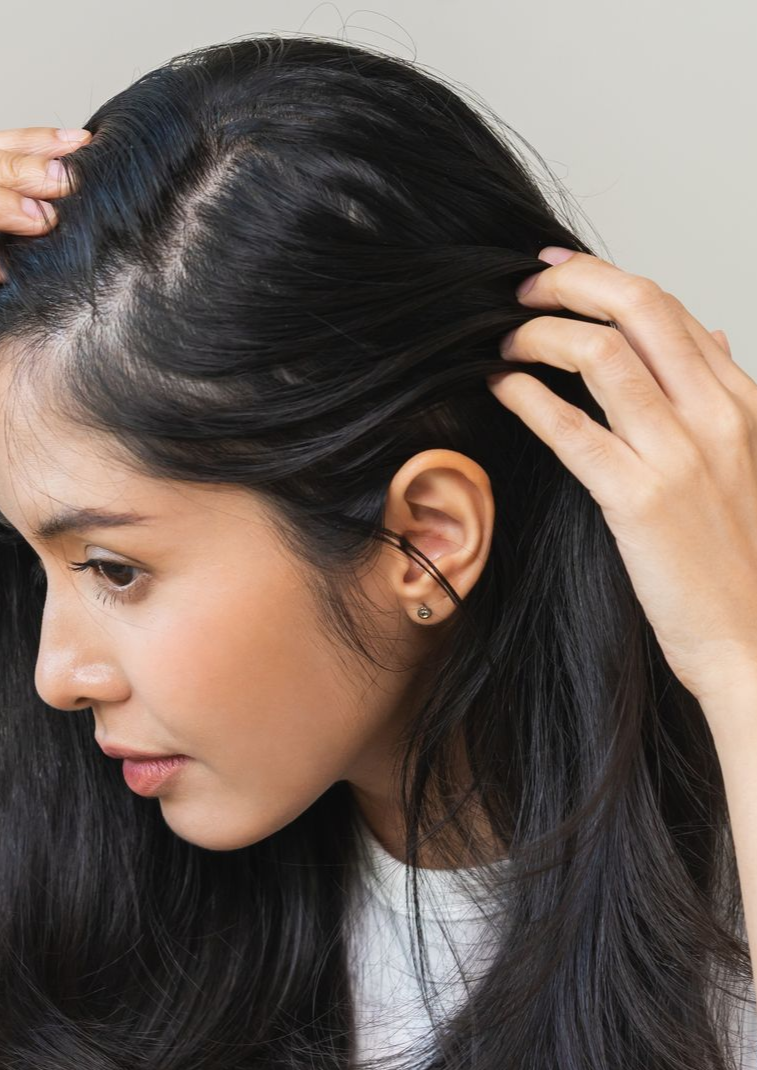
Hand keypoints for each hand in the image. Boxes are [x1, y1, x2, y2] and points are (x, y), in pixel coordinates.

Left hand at [486, 247, 756, 708]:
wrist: (754, 639)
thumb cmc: (738, 558)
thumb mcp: (747, 458)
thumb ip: (721, 394)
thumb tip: (710, 334)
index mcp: (741, 400)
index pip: (669, 308)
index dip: (604, 276)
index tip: (557, 267)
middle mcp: (715, 414)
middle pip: (638, 306)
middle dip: (570, 282)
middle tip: (523, 290)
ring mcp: (680, 455)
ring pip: (601, 355)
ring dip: (540, 334)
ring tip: (504, 342)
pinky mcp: (640, 500)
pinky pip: (572, 429)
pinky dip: (527, 398)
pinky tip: (502, 389)